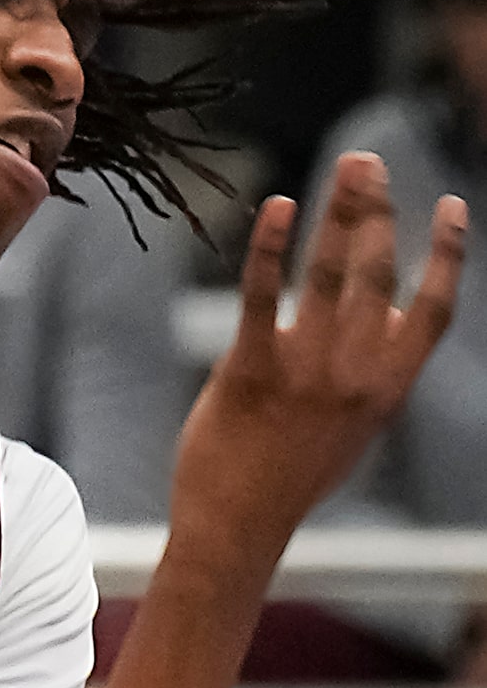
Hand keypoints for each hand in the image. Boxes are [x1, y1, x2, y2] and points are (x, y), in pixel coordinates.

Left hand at [170, 154, 465, 573]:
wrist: (237, 526)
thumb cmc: (287, 477)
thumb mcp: (349, 431)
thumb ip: (366, 381)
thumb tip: (378, 336)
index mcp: (387, 387)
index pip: (434, 308)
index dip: (447, 254)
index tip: (448, 205)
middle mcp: (356, 373)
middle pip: (379, 272)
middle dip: (376, 209)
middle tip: (365, 161)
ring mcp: (305, 369)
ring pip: (331, 273)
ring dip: (338, 211)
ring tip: (343, 167)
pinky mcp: (250, 368)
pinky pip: (263, 294)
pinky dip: (273, 246)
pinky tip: (280, 207)